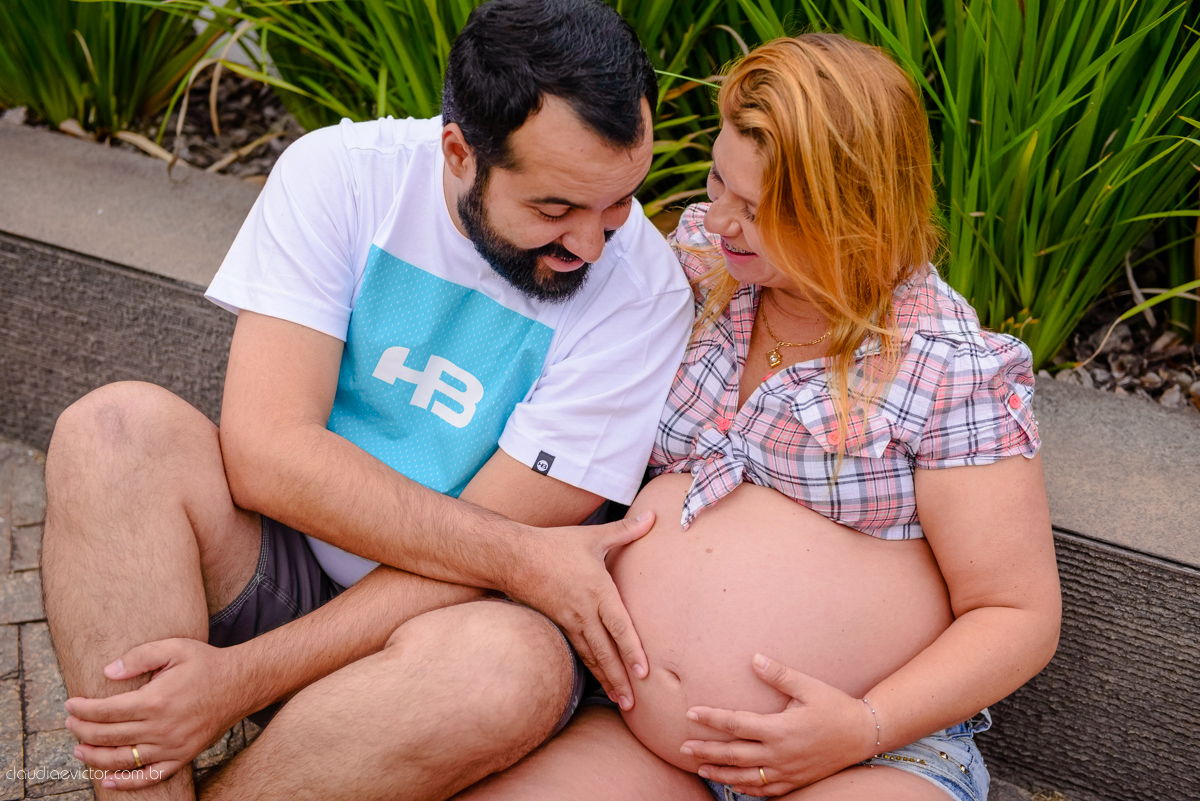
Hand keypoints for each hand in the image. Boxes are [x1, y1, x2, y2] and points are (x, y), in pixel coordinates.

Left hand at [64, 638, 255, 790]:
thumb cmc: (206, 663)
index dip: (83, 709)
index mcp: (156, 700)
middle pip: (109, 735)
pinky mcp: (182, 756)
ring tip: (80, 749)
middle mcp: (161, 727)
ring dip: (95, 757)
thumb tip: (107, 672)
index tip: (70, 704)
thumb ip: (139, 657)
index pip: (106, 711)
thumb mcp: (174, 648)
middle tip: (69, 723)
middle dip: (82, 730)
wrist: (241, 683)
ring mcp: (172, 745)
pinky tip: (108, 781)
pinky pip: (150, 776)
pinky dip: (126, 783)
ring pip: (123, 759)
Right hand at [507, 511, 654, 710]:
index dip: (632, 650)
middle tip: (633, 704)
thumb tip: (653, 517)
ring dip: (606, 679)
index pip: (619, 627)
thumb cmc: (556, 544)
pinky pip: (577, 650)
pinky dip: (590, 668)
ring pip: (591, 656)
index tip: (644, 672)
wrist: (514, 557)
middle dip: (620, 678)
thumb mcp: (593, 536)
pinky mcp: (558, 624)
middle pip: (606, 651)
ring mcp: (569, 620)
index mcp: (598, 591)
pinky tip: (599, 680)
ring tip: (621, 700)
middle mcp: (585, 611)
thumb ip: (626, 530)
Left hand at [680, 654, 877, 795]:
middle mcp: (780, 754)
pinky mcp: (795, 781)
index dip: (711, 718)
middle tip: (683, 746)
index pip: (736, 724)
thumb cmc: (835, 706)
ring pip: (746, 777)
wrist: (864, 735)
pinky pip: (765, 790)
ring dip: (720, 772)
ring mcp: (787, 772)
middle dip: (706, 750)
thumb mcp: (809, 686)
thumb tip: (754, 659)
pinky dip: (746, 788)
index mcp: (779, 729)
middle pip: (734, 754)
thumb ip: (779, 674)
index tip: (691, 713)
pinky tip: (733, 784)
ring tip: (700, 767)